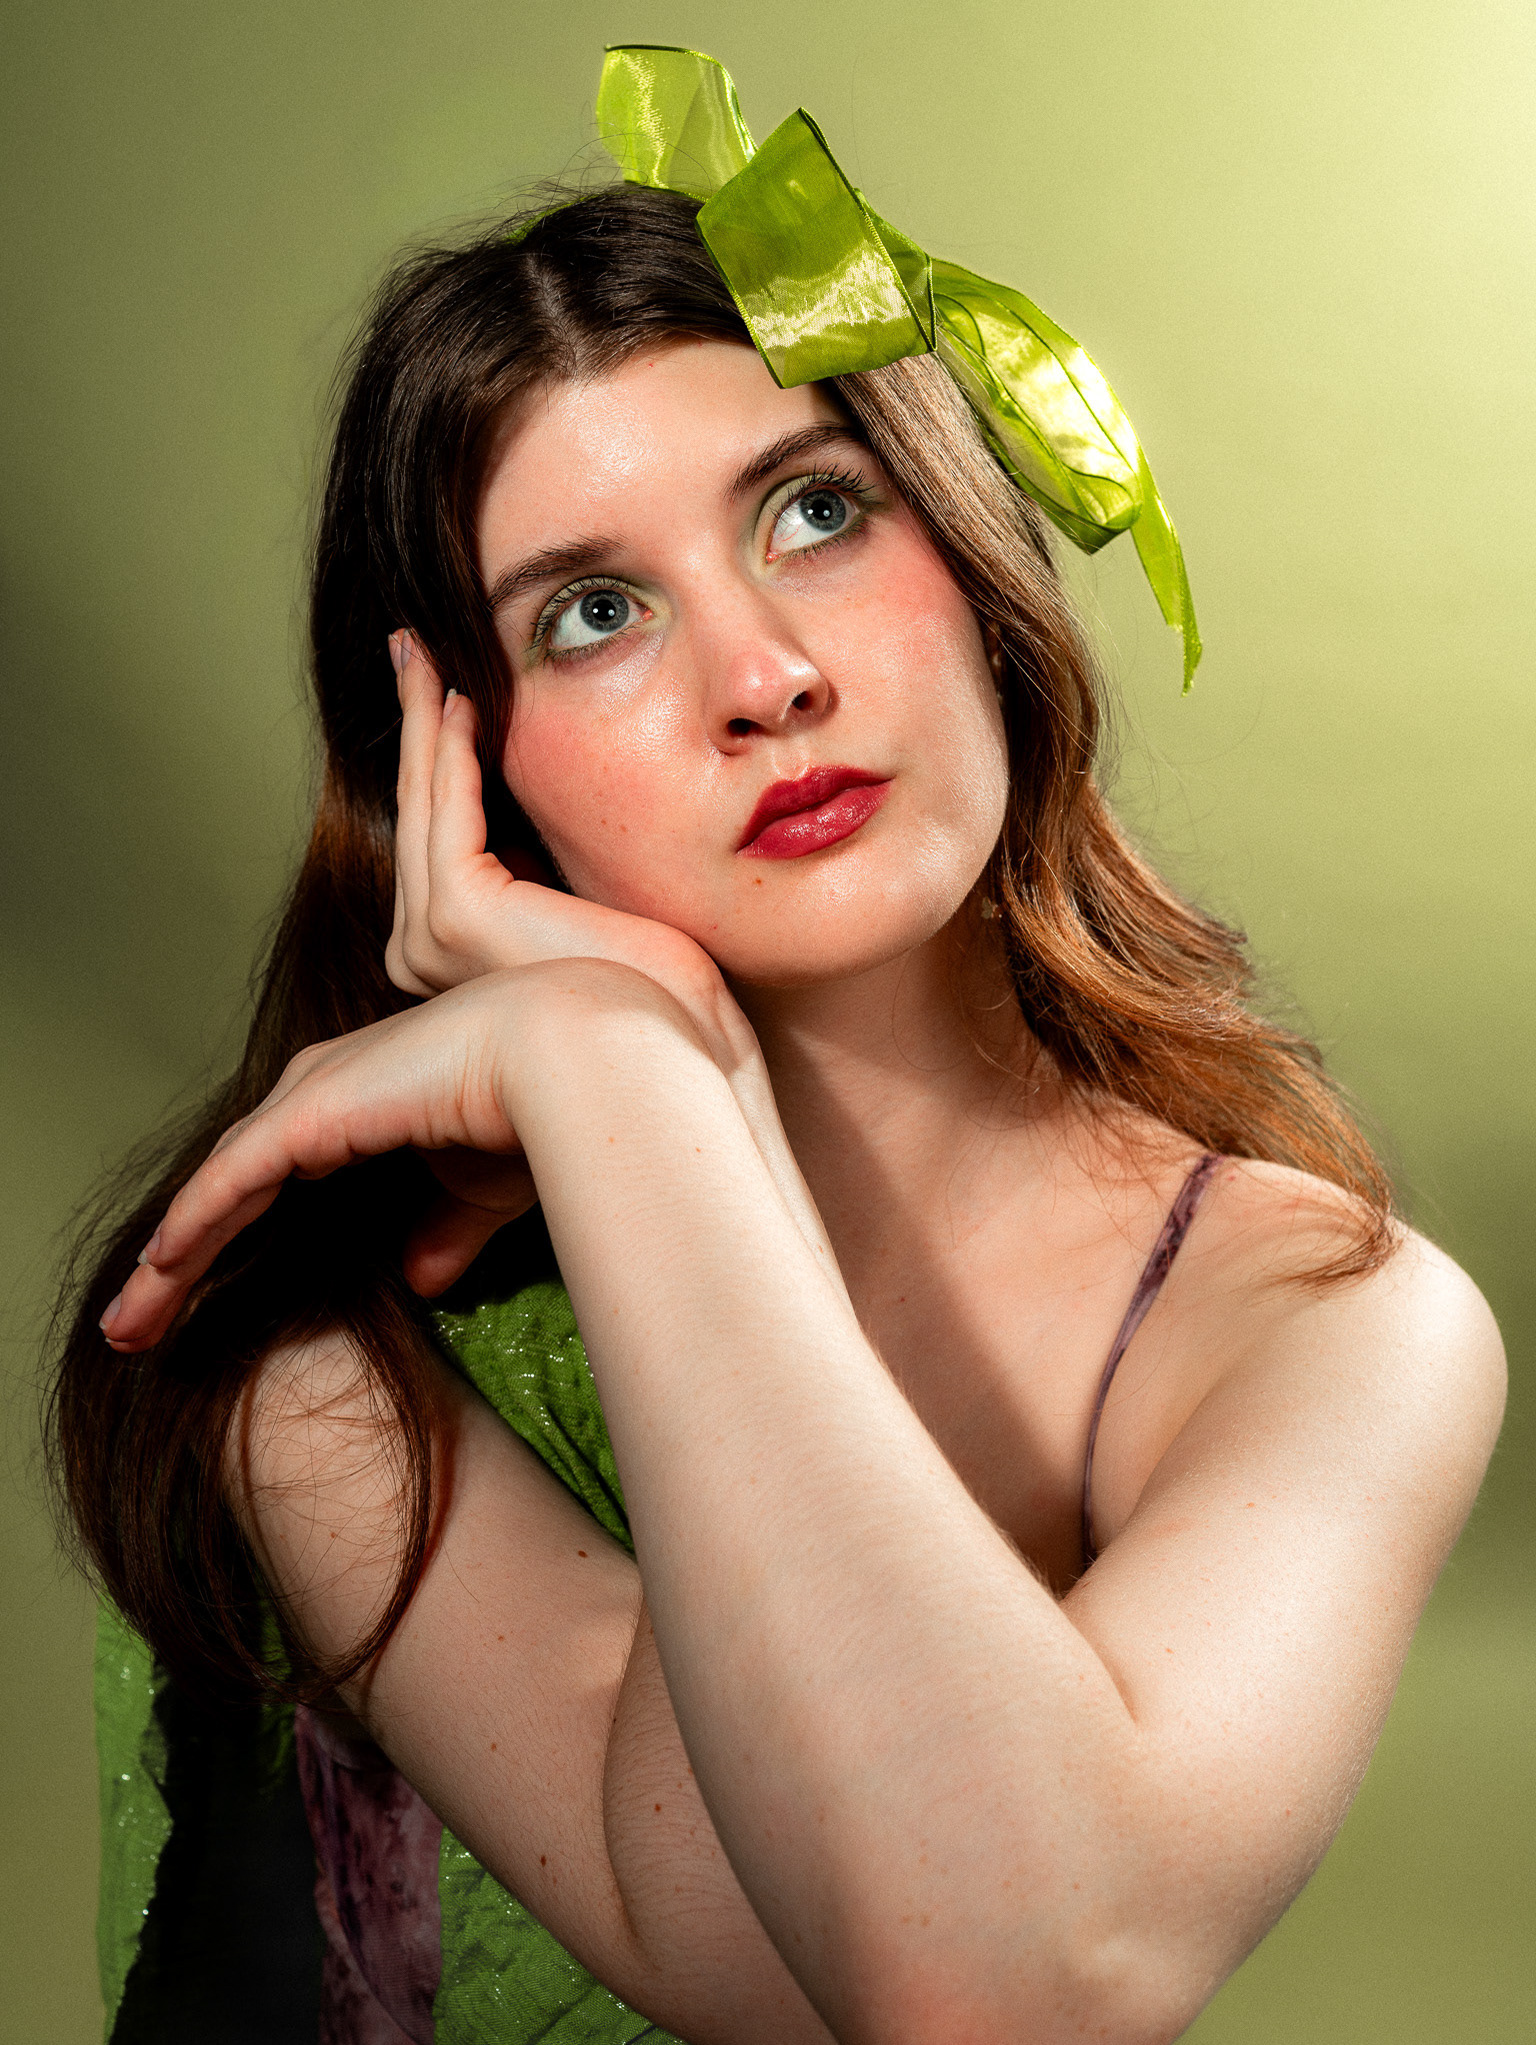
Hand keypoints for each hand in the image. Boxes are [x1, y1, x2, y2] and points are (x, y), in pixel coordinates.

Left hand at [100, 974, 544, 1350]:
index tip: (193, 1299)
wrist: (569, 1054)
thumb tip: (420, 1282)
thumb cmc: (539, 1110)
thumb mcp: (479, 1189)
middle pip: (227, 1184)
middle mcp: (321, 1086)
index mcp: (360, 1096)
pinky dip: (191, 1227)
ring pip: (216, 1188)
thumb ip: (442, 1232)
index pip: (268, 1176)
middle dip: (177, 1258)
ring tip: (128, 1327)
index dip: (225, 1236)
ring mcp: (311, 1093)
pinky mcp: (309, 1112)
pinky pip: (229, 1182)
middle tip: (135, 1325)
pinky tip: (160, 1270)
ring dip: (167, 1262)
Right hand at [386, 634, 745, 1069]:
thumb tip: (548, 813)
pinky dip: (450, 748)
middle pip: (420, 808)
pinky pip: (448, 809)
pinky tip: (459, 696)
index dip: (439, 755)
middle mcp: (421, 951)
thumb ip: (550, 865)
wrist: (672, 1038)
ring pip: (425, 799)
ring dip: (423, 717)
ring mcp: (429, 937)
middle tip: (411, 645)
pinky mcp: (456, 915)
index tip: (446, 689)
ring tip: (422, 649)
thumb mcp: (585, 905)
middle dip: (416, 721)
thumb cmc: (649, 989)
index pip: (441, 830)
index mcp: (450, 953)